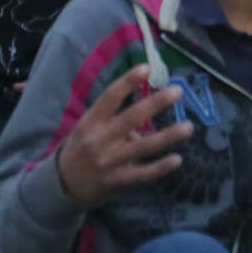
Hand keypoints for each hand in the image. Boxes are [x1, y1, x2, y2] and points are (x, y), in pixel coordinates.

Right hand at [56, 65, 192, 207]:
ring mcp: (109, 162)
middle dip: (156, 104)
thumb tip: (148, 107)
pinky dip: (161, 167)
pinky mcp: (117, 181)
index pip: (110, 97)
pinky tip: (178, 159)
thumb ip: (114, 117)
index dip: (128, 81)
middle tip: (178, 92)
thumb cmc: (83, 147)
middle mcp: (100, 140)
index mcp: (92, 121)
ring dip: (168, 136)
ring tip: (188, 127)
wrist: (63, 184)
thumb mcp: (89, 127)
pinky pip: (143, 174)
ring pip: (142, 147)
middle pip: (131, 118)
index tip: (147, 68)